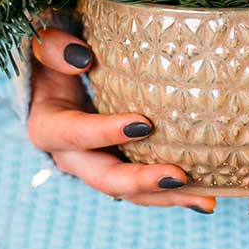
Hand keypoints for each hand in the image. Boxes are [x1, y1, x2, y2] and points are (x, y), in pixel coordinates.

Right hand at [27, 27, 215, 212]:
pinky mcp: (118, 166)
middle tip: (178, 176)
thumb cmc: (51, 59)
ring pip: (129, 191)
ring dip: (166, 197)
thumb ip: (53, 48)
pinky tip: (206, 197)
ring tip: (206, 201)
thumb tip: (83, 58)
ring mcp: (96, 166)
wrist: (52, 81)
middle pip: (105, 178)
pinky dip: (172, 193)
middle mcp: (71, 156)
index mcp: (48, 127)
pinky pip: (143, 186)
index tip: (144, 124)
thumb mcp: (43, 47)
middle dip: (142, 181)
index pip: (75, 133)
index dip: (106, 132)